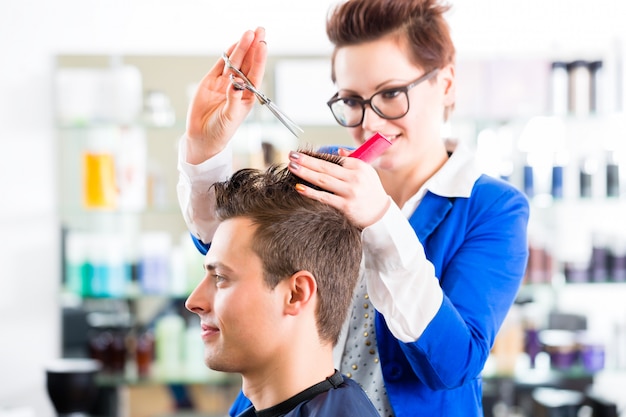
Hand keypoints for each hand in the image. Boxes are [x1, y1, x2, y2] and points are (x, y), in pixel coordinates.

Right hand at [185, 27, 267, 164]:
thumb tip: (236, 83)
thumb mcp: (230, 117)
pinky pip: (221, 65)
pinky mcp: (211, 82)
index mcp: (248, 96)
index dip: (259, 59)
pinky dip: (227, 54)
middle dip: (253, 47)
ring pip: (235, 62)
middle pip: (248, 64)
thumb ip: (233, 99)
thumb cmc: (221, 130)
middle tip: (259, 31)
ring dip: (242, 48)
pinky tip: (234, 44)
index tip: (263, 45)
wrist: (203, 136)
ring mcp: (224, 83)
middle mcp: (238, 88)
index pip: (256, 74)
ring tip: (249, 33)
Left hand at [287, 150, 390, 228]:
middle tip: (292, 155)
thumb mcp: (367, 172)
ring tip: (292, 167)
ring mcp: (350, 192)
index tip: (301, 153)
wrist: (380, 216)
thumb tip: (338, 151)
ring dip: (305, 172)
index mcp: (359, 166)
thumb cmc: (371, 192)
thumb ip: (352, 160)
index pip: (333, 159)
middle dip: (306, 160)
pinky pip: (324, 197)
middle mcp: (354, 177)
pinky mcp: (346, 206)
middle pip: (325, 167)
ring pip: (322, 180)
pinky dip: (311, 192)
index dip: (315, 156)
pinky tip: (299, 187)